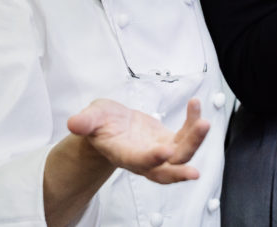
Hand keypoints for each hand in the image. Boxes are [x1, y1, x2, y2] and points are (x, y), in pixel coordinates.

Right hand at [67, 98, 208, 183]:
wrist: (110, 126)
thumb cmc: (100, 123)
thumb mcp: (91, 117)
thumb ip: (85, 121)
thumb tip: (74, 123)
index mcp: (123, 154)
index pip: (138, 161)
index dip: (151, 159)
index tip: (165, 151)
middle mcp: (144, 159)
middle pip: (165, 171)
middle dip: (180, 171)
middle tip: (194, 171)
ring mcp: (159, 152)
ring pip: (181, 155)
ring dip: (195, 141)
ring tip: (203, 122)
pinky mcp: (169, 141)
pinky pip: (186, 135)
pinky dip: (193, 122)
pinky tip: (195, 105)